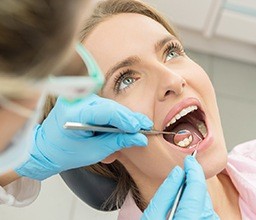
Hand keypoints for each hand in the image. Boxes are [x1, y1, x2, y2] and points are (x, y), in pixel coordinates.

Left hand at [15, 94, 152, 179]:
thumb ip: (118, 142)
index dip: (127, 120)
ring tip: (137, 128)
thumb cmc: (65, 153)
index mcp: (75, 114)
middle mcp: (76, 101)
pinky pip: (104, 106)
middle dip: (129, 119)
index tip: (141, 128)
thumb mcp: (95, 151)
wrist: (45, 148)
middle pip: (111, 107)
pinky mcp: (82, 100)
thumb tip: (140, 138)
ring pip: (110, 106)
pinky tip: (126, 124)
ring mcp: (79, 98)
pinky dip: (115, 116)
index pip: (107, 112)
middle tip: (146, 128)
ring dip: (124, 118)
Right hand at [142, 156, 218, 219]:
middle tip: (181, 183)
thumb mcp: (152, 218)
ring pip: (207, 207)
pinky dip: (199, 212)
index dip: (194, 171)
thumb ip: (165, 194)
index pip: (197, 188)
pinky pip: (207, 217)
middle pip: (204, 197)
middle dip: (193, 187)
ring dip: (196, 201)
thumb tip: (177, 172)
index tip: (190, 160)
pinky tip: (186, 217)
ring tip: (180, 208)